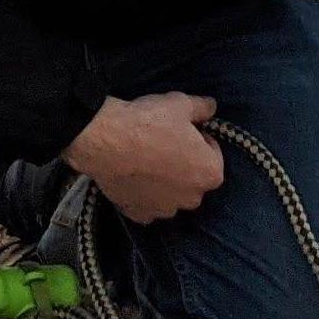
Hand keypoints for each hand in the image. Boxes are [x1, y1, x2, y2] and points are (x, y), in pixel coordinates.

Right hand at [67, 92, 224, 222]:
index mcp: (210, 173)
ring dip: (164, 182)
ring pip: (171, 195)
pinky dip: (143, 194)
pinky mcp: (139, 214)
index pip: (213, 153)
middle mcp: (192, 198)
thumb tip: (212, 107)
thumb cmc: (149, 122)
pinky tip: (132, 176)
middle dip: (184, 164)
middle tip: (163, 144)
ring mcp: (164, 210)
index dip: (198, 138)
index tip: (182, 129)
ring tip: (145, 160)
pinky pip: (147, 205)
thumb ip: (202, 107)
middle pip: (193, 178)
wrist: (106, 141)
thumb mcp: (180, 103)